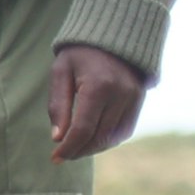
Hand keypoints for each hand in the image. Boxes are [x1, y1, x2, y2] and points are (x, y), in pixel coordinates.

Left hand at [47, 43, 143, 160]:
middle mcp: (121, 94)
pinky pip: (124, 130)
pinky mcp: (140, 101)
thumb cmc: (79, 54)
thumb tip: (57, 138)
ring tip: (74, 149)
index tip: (55, 158)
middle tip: (61, 155)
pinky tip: (91, 140)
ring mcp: (134, 98)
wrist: (111, 36)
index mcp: (99, 87)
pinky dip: (108, 140)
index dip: (69, 148)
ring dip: (93, 148)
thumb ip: (58, 106)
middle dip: (79, 150)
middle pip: (99, 137)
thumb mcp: (60, 73)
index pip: (83, 129)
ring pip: (113, 138)